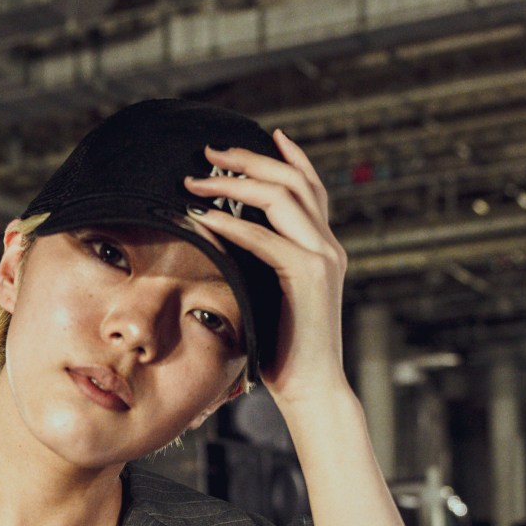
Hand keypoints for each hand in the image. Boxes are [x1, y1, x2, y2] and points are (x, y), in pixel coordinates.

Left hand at [184, 127, 348, 416]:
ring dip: (235, 182)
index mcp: (324, 248)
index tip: (262, 135)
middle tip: (209, 153)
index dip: (288, 156)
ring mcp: (322, 257)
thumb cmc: (285, 353)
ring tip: (197, 179)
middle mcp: (328, 245)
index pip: (310, 187)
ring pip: (282, 196)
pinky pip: (264, 238)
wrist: (313, 390)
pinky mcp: (307, 276)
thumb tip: (225, 250)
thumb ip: (262, 269)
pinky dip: (231, 224)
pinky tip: (203, 219)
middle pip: (293, 180)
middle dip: (249, 159)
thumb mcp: (273, 299)